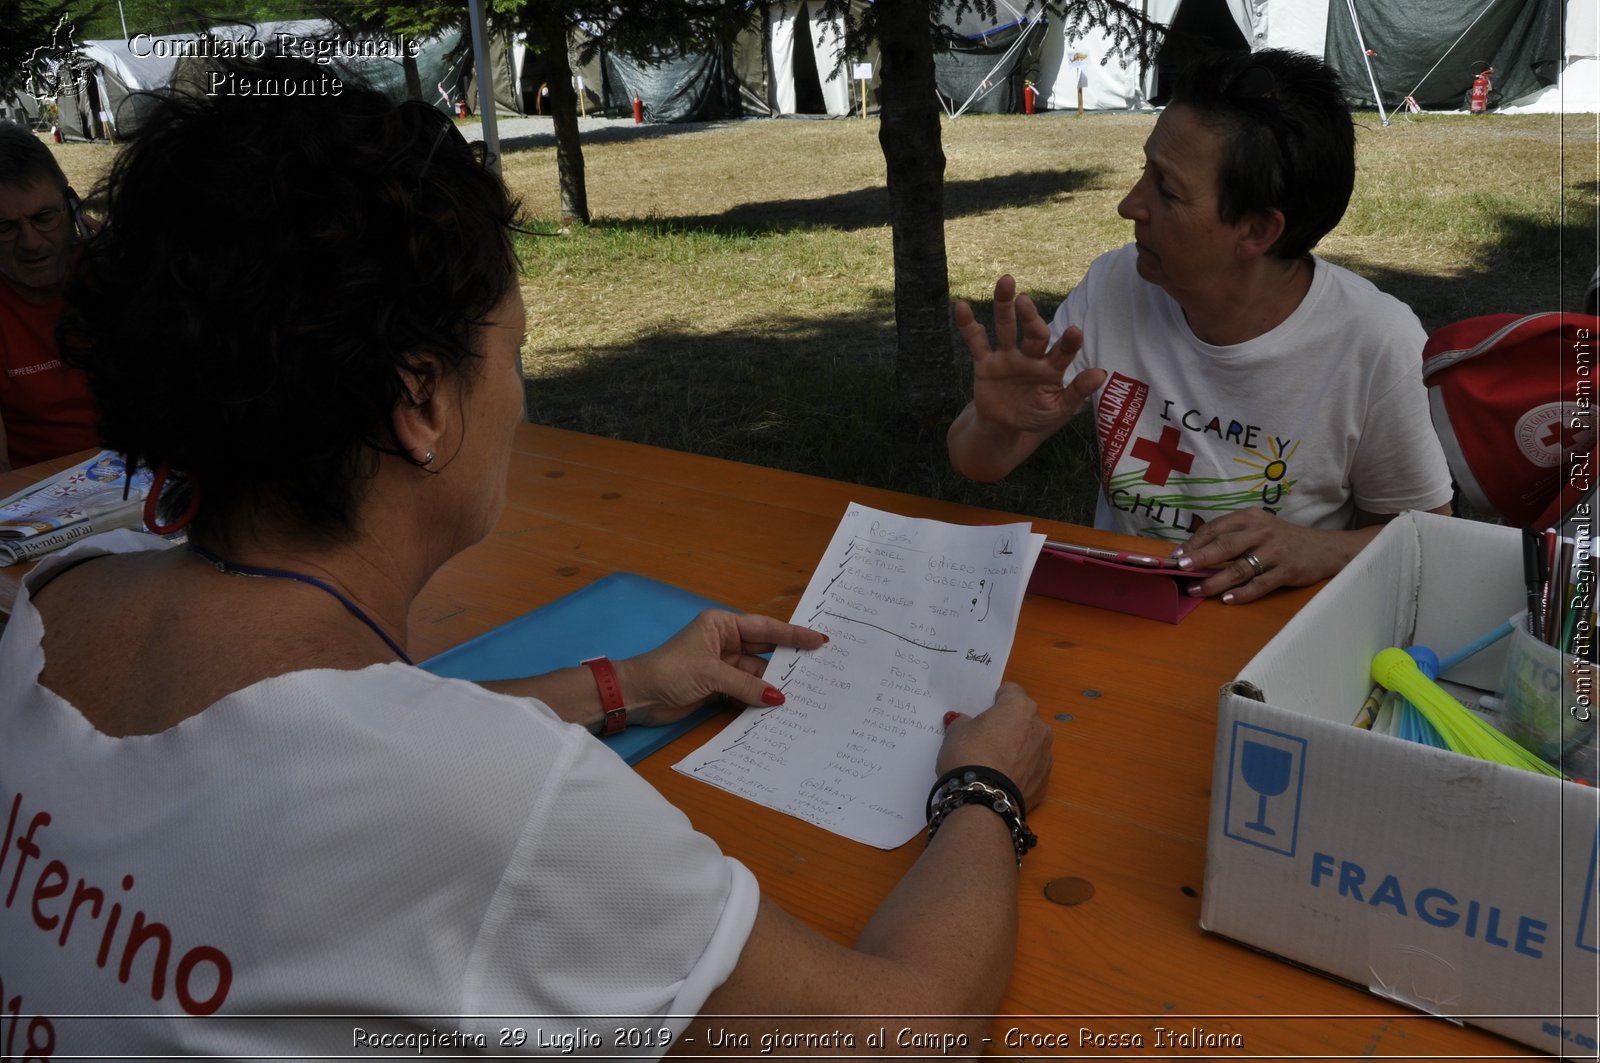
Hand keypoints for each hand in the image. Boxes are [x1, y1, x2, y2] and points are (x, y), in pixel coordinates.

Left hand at [615, 610, 826, 726]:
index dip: (793, 634)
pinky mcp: (718, 687)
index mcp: (722, 625)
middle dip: (788, 659)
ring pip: (757, 674)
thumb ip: (745, 686)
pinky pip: (746, 691)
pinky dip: (759, 698)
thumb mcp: (710, 674)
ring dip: (773, 684)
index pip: (765, 628)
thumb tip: (778, 697)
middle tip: (820, 666)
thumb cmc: (669, 671)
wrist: (637, 695)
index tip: (819, 640)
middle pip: (765, 650)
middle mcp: (725, 642)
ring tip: (804, 691)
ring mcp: (722, 666)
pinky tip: (778, 706)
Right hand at [937, 683, 1052, 810]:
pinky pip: (1031, 769)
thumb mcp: (955, 733)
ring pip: (1030, 744)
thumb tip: (963, 722)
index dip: (995, 699)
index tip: (983, 709)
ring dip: (1016, 748)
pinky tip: (1001, 780)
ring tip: (993, 762)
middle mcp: (1040, 728)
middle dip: (1007, 725)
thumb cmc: (969, 757)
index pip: (1010, 691)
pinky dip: (1019, 771)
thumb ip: (962, 722)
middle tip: (985, 737)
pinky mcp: (1045, 781)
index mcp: (1020, 707)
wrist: (982, 801)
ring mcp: (1045, 756)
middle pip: (1023, 718)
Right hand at [956, 274, 1104, 437]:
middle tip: (1025, 300)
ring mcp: (1007, 357)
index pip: (1062, 351)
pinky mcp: (985, 363)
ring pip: (1006, 327)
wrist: (1005, 428)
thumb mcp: (1059, 409)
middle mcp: (1030, 356)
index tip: (1074, 331)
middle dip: (1029, 317)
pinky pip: (976, 342)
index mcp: (1051, 367)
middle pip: (1032, 332)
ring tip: (1006, 282)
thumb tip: (1102, 373)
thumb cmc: (1037, 415)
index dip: (1068, 342)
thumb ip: (1078, 392)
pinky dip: (968, 325)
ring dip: (1004, 305)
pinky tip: (962, 306)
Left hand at [1171, 509, 1374, 603]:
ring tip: (1196, 590)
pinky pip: (1260, 584)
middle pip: (1225, 546)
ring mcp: (1276, 552)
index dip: (1195, 542)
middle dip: (1200, 557)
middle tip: (1181, 568)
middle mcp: (1262, 531)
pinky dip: (1242, 593)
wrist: (1326, 548)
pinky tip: (1227, 599)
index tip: (1177, 555)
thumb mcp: (1260, 527)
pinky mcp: (1287, 571)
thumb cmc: (1284, 539)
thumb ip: (1233, 536)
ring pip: (1239, 568)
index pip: (1217, 528)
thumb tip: (1195, 552)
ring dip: (1215, 581)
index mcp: (1251, 518)